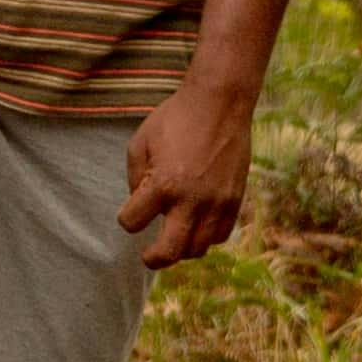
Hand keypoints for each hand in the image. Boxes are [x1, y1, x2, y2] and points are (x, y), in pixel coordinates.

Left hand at [121, 71, 256, 268]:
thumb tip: (139, 201)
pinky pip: (220, 235)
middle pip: (169, 252)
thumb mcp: (141, 141)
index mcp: (162, 184)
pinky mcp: (235, 200)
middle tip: (148, 255)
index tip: (130, 212)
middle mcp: (191, 200)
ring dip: (182, 248)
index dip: (127, 219)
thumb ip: (134, 177)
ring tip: (175, 237)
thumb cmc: (176, 118)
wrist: (220, 103)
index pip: (132, 222)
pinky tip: (197, 225)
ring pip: (198, 249)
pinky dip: (206, 237)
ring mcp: (216, 203)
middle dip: (154, 259)